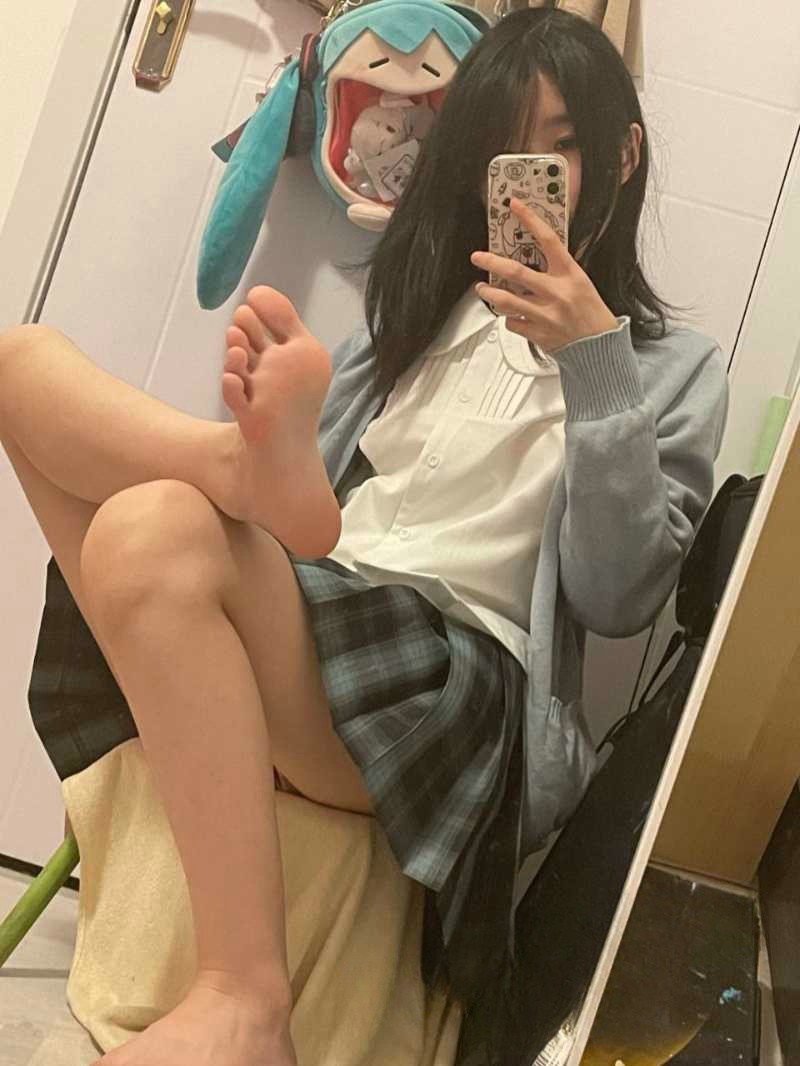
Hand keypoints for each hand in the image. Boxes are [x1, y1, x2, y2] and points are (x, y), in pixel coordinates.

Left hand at [471, 198, 618, 353]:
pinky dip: (508, 317)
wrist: (598, 346)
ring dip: (489, 293)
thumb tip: (531, 258)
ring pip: (506, 300)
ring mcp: (545, 314)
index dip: (530, 219)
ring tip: (482, 288)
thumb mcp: (580, 282)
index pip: (548, 240)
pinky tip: (511, 315)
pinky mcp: (537, 333)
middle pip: (516, 272)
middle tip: (478, 257)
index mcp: (570, 274)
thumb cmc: (590, 311)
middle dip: (491, 262)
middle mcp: (556, 292)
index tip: (515, 206)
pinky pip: (512, 322)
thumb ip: (557, 270)